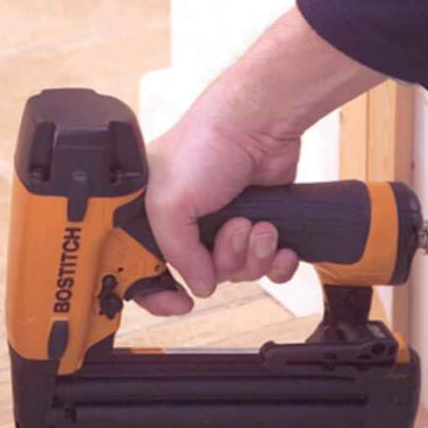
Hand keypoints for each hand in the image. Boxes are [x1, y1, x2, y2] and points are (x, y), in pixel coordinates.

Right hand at [139, 107, 301, 315]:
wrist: (258, 124)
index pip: (149, 271)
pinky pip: (269, 267)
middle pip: (204, 276)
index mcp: (155, 218)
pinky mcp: (260, 224)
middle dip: (225, 259)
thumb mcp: (168, 204)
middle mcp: (189, 224)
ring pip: (240, 272)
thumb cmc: (205, 146)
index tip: (177, 302)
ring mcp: (226, 225)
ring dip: (253, 253)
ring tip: (259, 224)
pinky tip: (278, 242)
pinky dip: (277, 261)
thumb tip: (200, 285)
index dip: (160, 294)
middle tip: (232, 228)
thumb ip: (177, 253)